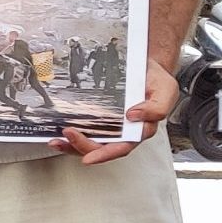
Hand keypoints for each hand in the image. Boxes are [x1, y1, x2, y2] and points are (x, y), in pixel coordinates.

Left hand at [57, 58, 176, 164]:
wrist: (147, 65)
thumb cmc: (157, 81)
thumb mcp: (166, 91)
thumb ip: (156, 107)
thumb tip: (134, 116)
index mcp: (140, 129)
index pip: (122, 147)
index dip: (105, 154)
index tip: (89, 158)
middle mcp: (123, 130)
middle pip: (101, 146)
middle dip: (82, 146)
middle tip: (68, 135)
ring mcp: (110, 124)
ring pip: (90, 140)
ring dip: (72, 144)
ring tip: (56, 140)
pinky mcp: (99, 115)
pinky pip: (84, 127)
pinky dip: (71, 131)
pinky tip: (58, 130)